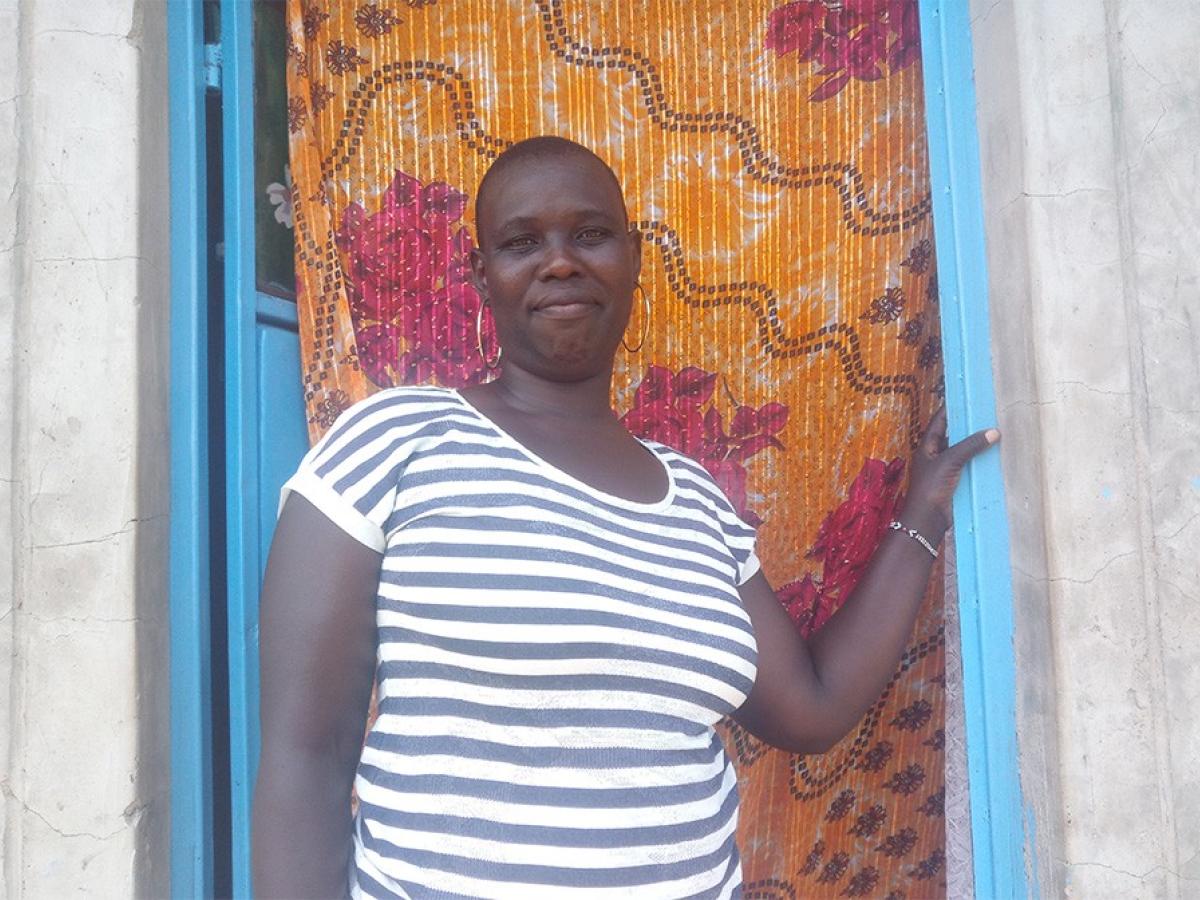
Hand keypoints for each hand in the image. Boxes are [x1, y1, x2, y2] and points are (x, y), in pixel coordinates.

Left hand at [897, 407, 998, 539]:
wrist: (928, 520)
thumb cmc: (931, 487)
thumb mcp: (949, 461)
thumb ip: (970, 446)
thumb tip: (993, 431)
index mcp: (928, 446)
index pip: (940, 421)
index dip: (951, 409)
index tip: (966, 397)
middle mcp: (936, 455)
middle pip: (954, 435)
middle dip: (969, 427)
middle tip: (988, 414)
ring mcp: (946, 469)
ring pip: (964, 452)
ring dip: (977, 445)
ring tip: (997, 431)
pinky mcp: (956, 482)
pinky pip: (970, 467)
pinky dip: (981, 461)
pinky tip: (996, 456)